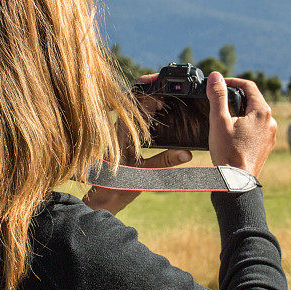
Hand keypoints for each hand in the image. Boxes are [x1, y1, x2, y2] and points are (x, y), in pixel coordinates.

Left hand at [82, 73, 191, 214]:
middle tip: (167, 94)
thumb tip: (187, 153)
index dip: (149, 95)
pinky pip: (132, 120)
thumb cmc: (120, 185)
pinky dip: (145, 115)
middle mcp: (118, 129)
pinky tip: (156, 117)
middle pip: (133, 102)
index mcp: (121, 133)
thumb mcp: (145, 172)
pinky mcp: (120, 137)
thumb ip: (166, 161)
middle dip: (150, 95)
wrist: (103, 195)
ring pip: (132, 110)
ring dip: (147, 104)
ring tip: (163, 103)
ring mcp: (118, 132)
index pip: (134, 104)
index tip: (164, 94)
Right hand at [206, 72, 276, 177]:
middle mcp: (271, 122)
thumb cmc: (228, 152)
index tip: (219, 84)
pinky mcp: (267, 146)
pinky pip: (257, 129)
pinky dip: (246, 125)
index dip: (232, 82)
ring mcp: (270, 135)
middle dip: (236, 96)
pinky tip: (233, 132)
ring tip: (225, 116)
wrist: (236, 182)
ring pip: (256, 115)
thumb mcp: (219, 120)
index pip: (249, 86)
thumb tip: (215, 76)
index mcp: (262, 112)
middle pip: (253, 100)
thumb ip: (217, 96)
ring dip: (241, 111)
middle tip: (220, 98)